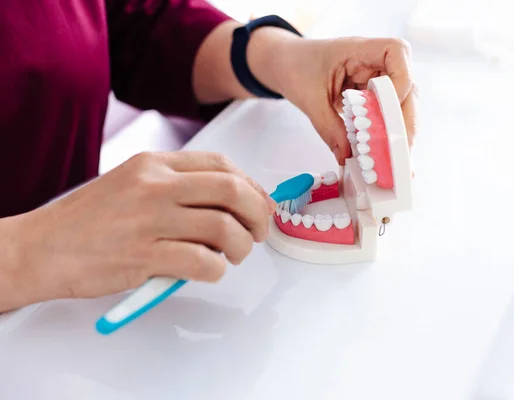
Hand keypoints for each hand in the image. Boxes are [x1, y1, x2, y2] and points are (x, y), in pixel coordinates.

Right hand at [0, 151, 274, 311]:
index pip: (221, 165)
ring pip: (224, 228)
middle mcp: (155, 186)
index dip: (252, 186)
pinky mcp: (143, 257)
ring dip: (242, 246)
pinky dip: (218, 270)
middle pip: (232, 191)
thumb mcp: (132, 183)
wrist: (40, 248)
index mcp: (154, 164)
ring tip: (235, 256)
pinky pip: (203, 262)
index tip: (260, 205)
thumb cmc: (88, 220)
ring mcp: (149, 221)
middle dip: (257, 215)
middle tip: (258, 233)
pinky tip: (210, 270)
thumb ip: (177, 187)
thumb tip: (230, 202)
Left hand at [259, 36, 417, 165]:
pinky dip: (385, 134)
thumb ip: (329, 127)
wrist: (285, 64)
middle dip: (404, 121)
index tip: (388, 109)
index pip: (397, 53)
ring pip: (400, 104)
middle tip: (401, 152)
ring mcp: (375, 80)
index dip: (400, 80)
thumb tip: (347, 157)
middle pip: (406, 86)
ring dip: (398, 131)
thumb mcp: (309, 99)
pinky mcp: (371, 97)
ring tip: (395, 160)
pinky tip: (384, 155)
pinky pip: (385, 115)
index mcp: (360, 49)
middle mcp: (375, 63)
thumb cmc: (296, 67)